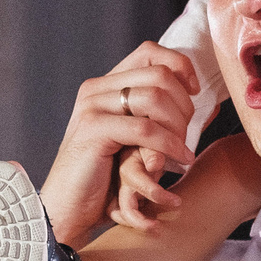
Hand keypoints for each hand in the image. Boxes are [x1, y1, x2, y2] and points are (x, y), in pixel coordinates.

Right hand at [40, 44, 199, 246]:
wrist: (66, 209)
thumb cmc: (103, 179)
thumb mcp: (131, 138)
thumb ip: (150, 112)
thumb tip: (194, 92)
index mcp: (104, 85)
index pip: (150, 52)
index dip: (180, 66)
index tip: (194, 91)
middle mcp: (95, 89)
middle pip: (159, 75)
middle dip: (183, 105)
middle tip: (187, 135)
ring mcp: (92, 107)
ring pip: (155, 98)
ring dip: (178, 126)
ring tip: (181, 151)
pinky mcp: (93, 130)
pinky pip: (145, 128)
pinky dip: (169, 143)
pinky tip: (179, 158)